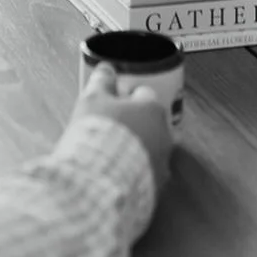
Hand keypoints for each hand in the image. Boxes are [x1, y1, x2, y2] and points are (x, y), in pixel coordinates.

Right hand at [70, 62, 173, 191]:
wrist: (97, 181)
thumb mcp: (92, 99)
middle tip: (108, 128)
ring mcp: (162, 163)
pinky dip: (134, 173)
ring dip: (134, 149)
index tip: (110, 103)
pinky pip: (146, 174)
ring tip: (108, 153)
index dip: (124, 97)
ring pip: (149, 149)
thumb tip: (106, 69)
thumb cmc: (97, 136)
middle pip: (149, 123)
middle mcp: (164, 136)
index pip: (143, 95)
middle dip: (132, 124)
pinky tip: (113, 173)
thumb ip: (102, 81)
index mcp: (153, 109)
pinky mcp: (156, 187)